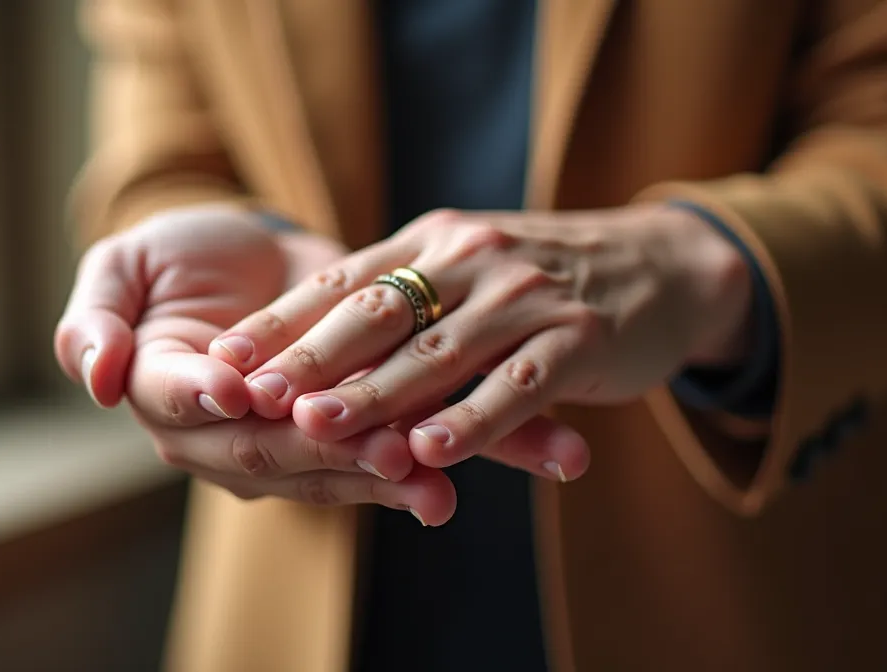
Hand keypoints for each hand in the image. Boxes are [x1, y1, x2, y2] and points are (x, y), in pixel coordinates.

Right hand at [51, 207, 421, 505]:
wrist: (252, 259)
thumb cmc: (178, 259)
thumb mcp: (122, 269)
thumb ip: (95, 316)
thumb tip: (94, 376)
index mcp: (159, 391)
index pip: (178, 402)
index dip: (205, 397)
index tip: (238, 393)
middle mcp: (214, 436)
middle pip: (263, 450)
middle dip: (321, 451)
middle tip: (378, 450)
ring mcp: (273, 448)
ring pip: (320, 471)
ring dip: (374, 478)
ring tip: (427, 482)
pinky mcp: (331, 443)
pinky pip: (362, 464)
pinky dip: (404, 474)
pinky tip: (444, 480)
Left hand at [208, 206, 752, 476]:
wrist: (663, 265)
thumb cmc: (545, 279)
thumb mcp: (467, 266)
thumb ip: (404, 296)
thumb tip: (309, 347)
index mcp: (435, 240)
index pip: (344, 278)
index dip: (282, 319)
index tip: (222, 356)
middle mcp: (473, 259)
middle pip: (379, 312)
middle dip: (308, 357)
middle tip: (249, 394)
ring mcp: (528, 299)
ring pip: (439, 353)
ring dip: (375, 394)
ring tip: (318, 427)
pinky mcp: (578, 342)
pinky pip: (516, 387)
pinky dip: (471, 421)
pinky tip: (429, 452)